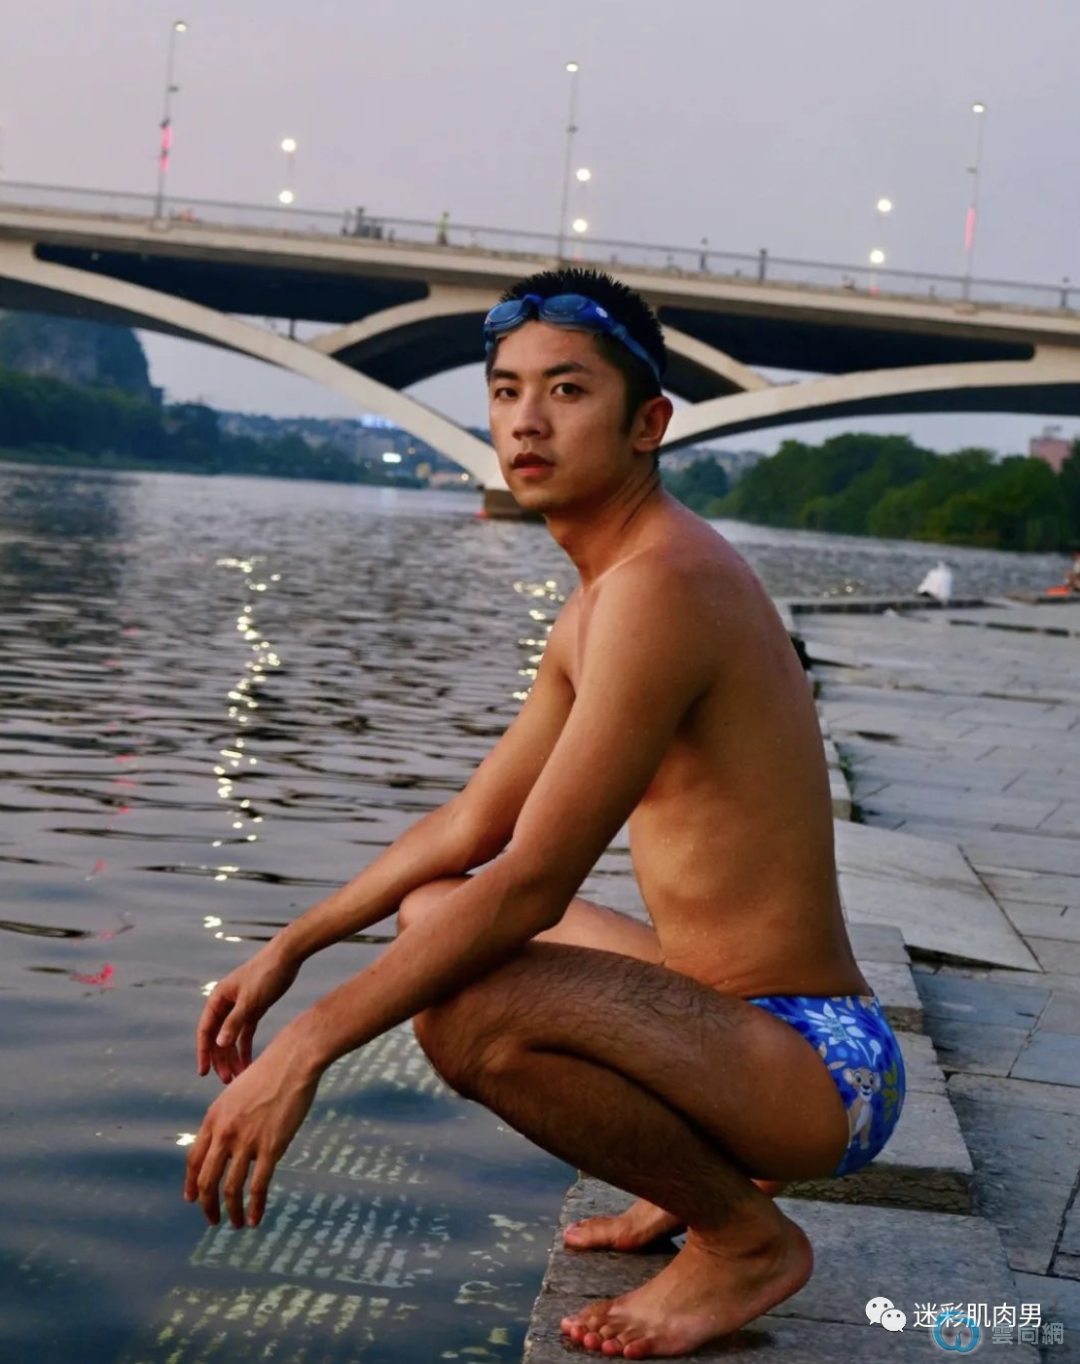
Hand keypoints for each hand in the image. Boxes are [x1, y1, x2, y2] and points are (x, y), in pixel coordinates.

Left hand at [184, 1036, 317, 1227]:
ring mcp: (247, 1142)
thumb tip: (225, 1143)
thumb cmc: (268, 1073)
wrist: (292, 1062)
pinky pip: (258, 1186)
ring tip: (235, 1223)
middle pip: (207, 1180)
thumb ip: (225, 1119)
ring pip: (231, 1188)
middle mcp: (225, 1133)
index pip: (193, 1161)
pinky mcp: (271, 1147)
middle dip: (207, 1205)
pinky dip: (254, 1207)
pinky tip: (254, 1219)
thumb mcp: (234, 1093)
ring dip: (230, 1211)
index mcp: (213, 1119)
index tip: (192, 1200)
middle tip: (211, 1219)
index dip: (191, 1184)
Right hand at [196, 947, 299, 1083]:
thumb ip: (234, 1022)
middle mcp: (226, 1005)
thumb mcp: (250, 1000)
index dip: (203, 1053)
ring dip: (233, 1057)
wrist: (287, 956)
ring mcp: (240, 1008)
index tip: (203, 1073)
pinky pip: (245, 1034)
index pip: (205, 1031)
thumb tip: (219, 1044)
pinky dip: (246, 1048)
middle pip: (218, 1038)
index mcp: (218, 999)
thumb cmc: (266, 974)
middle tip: (226, 1080)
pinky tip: (249, 1064)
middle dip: (221, 1060)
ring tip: (238, 1077)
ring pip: (232, 1038)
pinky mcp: (254, 1010)